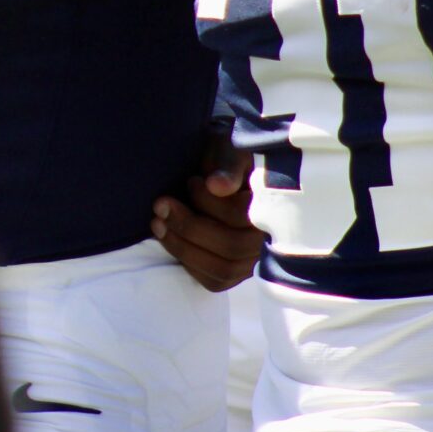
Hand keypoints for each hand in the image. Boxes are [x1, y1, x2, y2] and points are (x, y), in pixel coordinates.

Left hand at [153, 132, 261, 291]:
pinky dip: (189, 264)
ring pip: (222, 269)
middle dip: (188, 226)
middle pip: (231, 247)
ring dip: (181, 246)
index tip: (193, 181)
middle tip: (159, 205)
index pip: (240, 216)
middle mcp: (271, 239)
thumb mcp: (229, 149)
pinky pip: (216, 282)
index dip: (208, 202)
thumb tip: (217, 186)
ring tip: (157, 223)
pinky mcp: (240, 273)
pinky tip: (171, 241)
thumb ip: (227, 165)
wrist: (223, 170)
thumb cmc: (227, 158)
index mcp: (275, 206)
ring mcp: (256, 260)